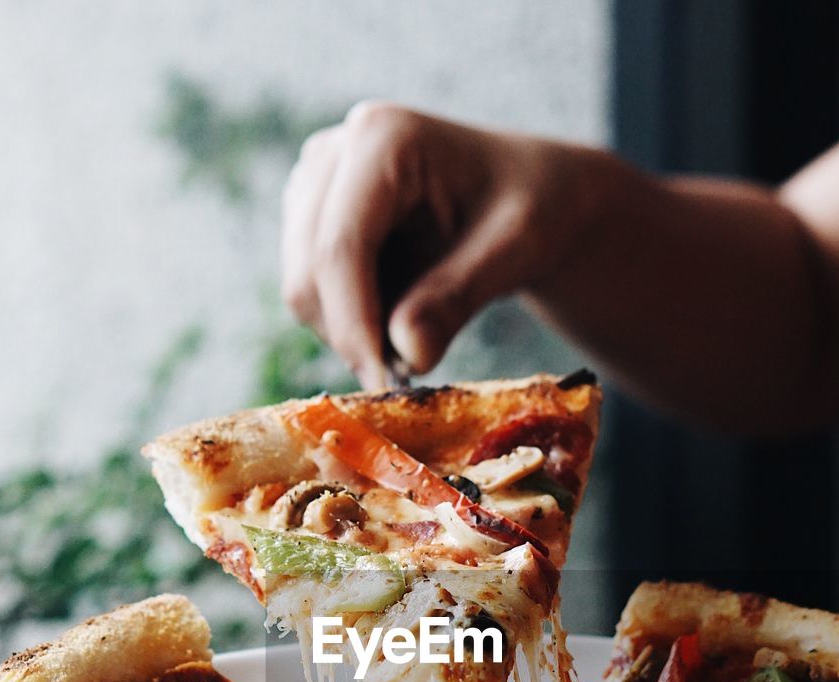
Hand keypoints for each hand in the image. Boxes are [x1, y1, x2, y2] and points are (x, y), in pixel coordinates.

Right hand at [281, 102, 599, 388]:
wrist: (532, 196)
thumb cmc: (535, 208)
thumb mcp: (517, 249)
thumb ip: (458, 297)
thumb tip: (408, 355)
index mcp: (383, 138)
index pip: (339, 247)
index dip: (353, 325)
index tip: (384, 386)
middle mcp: (334, 152)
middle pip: (308, 273)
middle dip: (353, 336)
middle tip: (412, 371)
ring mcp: (313, 186)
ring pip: (302, 291)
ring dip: (353, 333)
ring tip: (420, 330)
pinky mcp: (309, 220)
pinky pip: (312, 296)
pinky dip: (352, 323)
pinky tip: (402, 312)